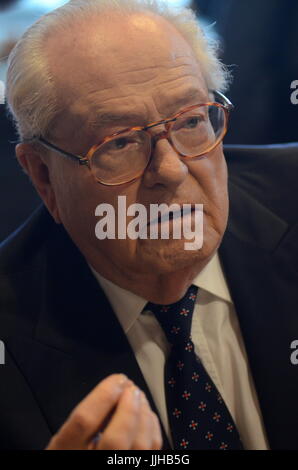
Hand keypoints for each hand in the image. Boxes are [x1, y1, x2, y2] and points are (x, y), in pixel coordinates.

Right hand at [45, 374, 162, 449]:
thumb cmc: (74, 453)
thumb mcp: (67, 437)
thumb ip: (86, 418)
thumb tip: (115, 392)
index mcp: (65, 451)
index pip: (84, 422)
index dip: (104, 395)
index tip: (117, 379)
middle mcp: (91, 465)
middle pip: (115, 440)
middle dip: (128, 408)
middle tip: (131, 387)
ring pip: (139, 449)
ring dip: (144, 416)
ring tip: (138, 398)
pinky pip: (152, 454)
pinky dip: (152, 430)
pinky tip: (146, 416)